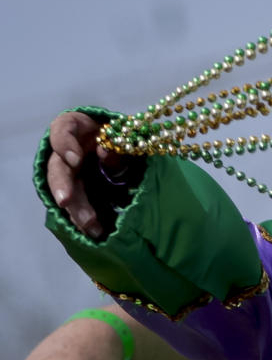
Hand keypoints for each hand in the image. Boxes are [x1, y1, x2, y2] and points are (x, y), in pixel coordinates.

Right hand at [46, 112, 127, 238]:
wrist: (125, 146)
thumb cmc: (121, 135)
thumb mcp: (124, 135)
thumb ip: (116, 143)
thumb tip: (106, 154)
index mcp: (77, 128)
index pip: (63, 129)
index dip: (65, 144)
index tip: (75, 159)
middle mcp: (68, 150)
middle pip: (58, 168)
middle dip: (62, 186)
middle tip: (65, 202)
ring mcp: (71, 172)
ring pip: (67, 191)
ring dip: (76, 210)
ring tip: (90, 226)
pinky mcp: (77, 189)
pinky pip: (78, 205)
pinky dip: (84, 219)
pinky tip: (94, 231)